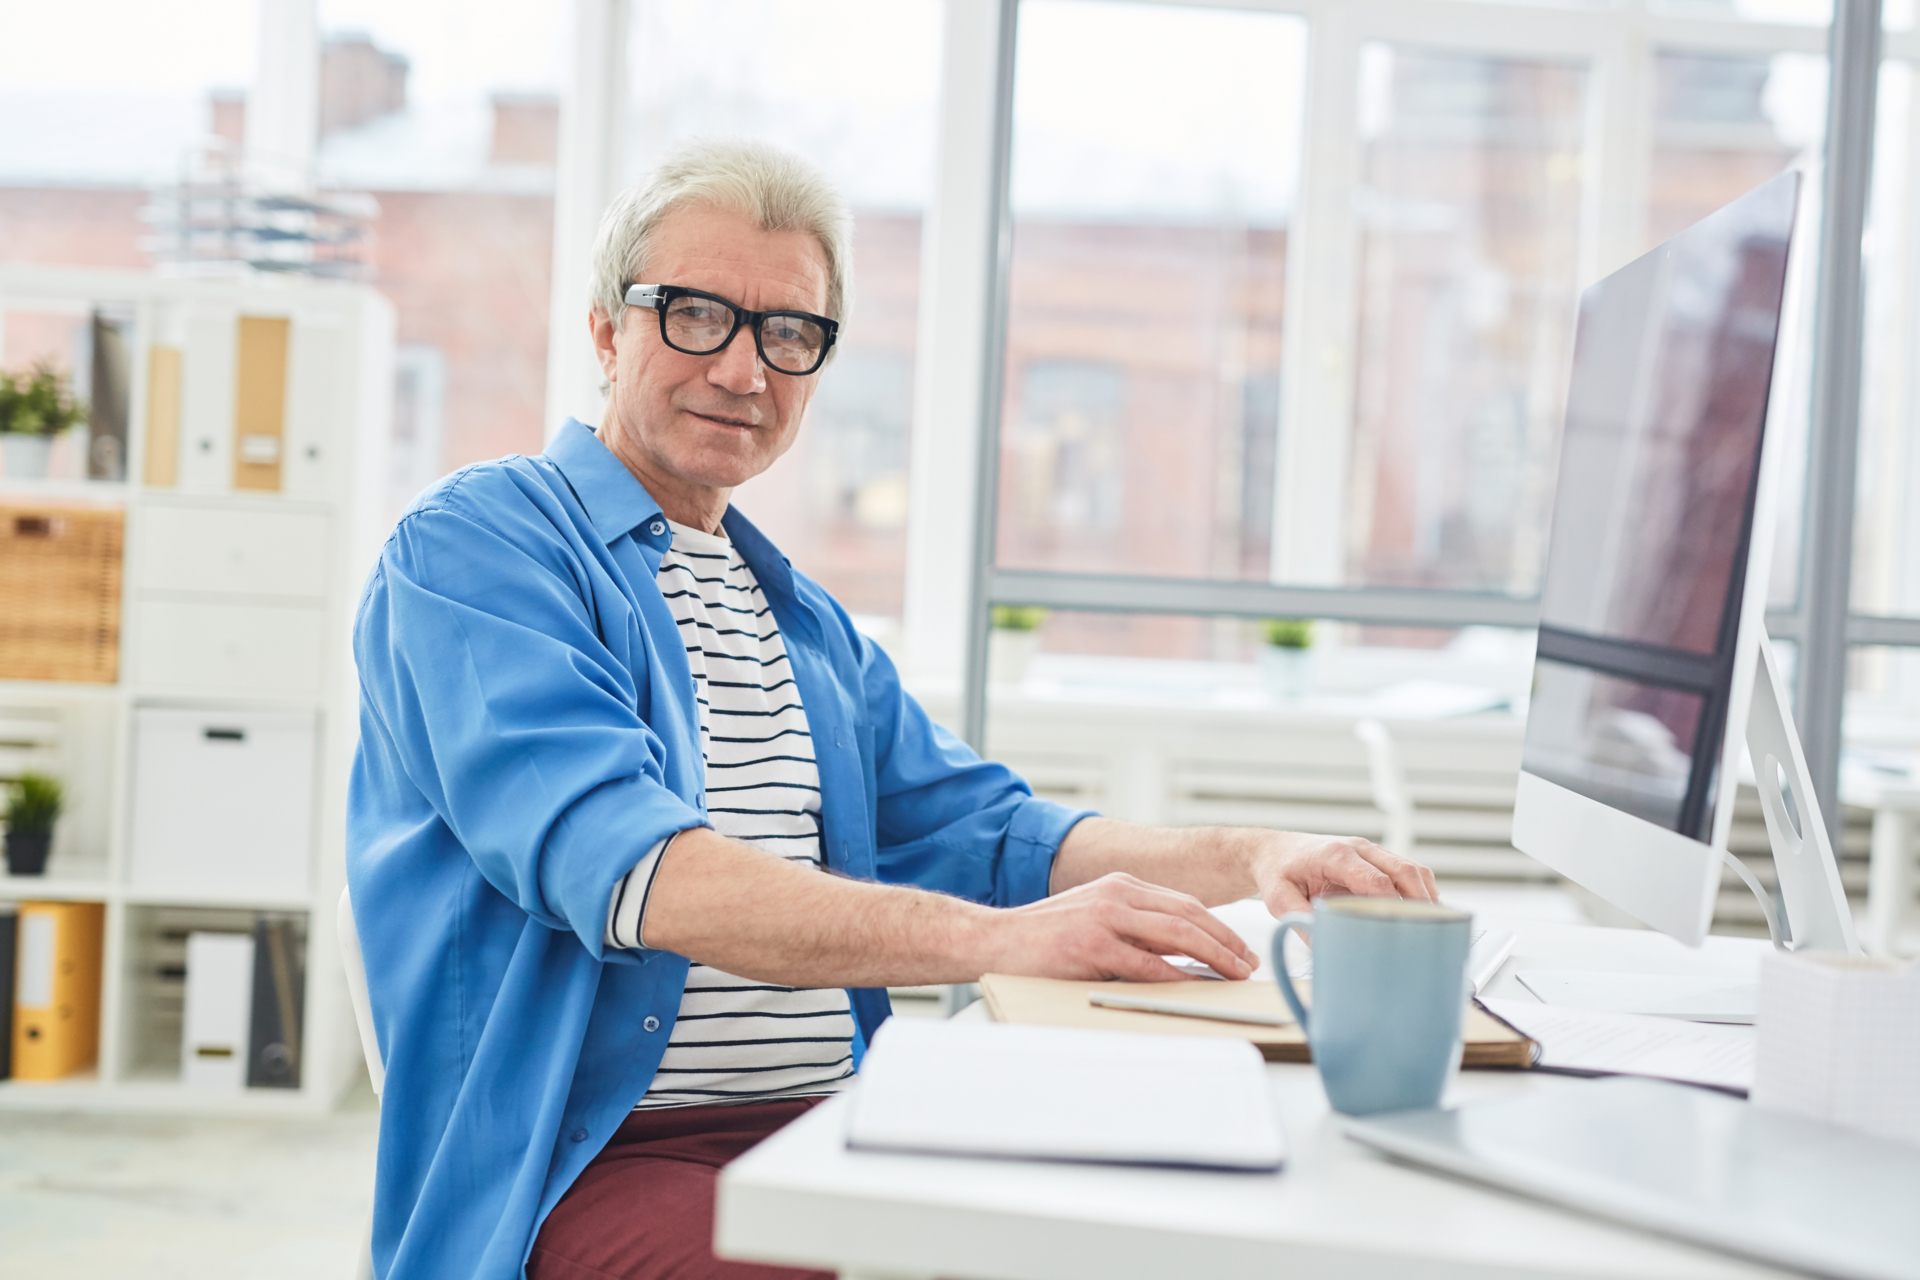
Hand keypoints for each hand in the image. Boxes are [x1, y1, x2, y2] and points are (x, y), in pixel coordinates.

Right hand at [983, 872, 1259, 981]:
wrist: (995, 939)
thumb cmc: (1044, 938)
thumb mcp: (1094, 919)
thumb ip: (1133, 930)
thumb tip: (1181, 958)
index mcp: (1120, 885)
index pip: (1183, 903)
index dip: (1218, 926)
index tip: (1240, 948)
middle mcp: (1117, 894)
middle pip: (1189, 914)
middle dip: (1226, 941)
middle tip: (1249, 963)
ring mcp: (1105, 916)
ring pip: (1177, 933)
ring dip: (1213, 956)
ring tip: (1234, 974)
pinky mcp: (1092, 944)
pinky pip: (1147, 962)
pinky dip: (1177, 975)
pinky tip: (1196, 985)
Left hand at [1246, 831, 1437, 917]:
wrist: (1274, 851)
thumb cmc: (1277, 873)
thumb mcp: (1278, 899)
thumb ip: (1301, 920)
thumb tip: (1327, 948)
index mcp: (1335, 855)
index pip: (1376, 880)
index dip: (1393, 906)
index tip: (1401, 933)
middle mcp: (1358, 848)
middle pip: (1405, 871)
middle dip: (1421, 903)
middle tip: (1428, 935)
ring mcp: (1371, 851)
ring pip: (1413, 869)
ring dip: (1426, 897)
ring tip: (1431, 929)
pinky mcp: (1377, 859)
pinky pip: (1409, 872)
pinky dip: (1420, 893)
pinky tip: (1420, 917)